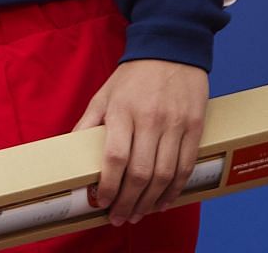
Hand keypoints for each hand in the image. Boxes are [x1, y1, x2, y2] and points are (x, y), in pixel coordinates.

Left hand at [74, 60, 209, 224]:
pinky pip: (186, 167)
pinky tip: (163, 200)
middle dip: (128, 201)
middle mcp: (150, 120)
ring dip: (151, 201)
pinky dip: (175, 189)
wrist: (171, 49)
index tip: (101, 201)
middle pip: (141, 173)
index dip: (109, 184)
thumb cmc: (133, 75)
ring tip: (139, 214)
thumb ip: (89, 122)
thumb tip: (72, 149)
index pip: (115, 157)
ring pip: (165, 175)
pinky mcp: (195, 127)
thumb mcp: (104, 93)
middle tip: (120, 217)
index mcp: (122, 111)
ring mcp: (175, 125)